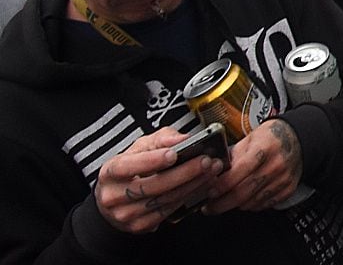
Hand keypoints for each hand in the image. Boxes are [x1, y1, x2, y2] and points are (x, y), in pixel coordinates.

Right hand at [94, 128, 224, 232]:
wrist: (117, 197)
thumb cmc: (132, 166)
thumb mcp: (142, 147)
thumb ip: (162, 138)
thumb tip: (182, 139)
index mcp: (110, 172)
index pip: (127, 166)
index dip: (151, 161)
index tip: (174, 154)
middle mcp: (113, 196)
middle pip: (151, 186)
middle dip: (183, 173)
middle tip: (206, 161)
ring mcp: (125, 214)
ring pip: (163, 200)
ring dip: (191, 186)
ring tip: (211, 172)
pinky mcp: (138, 226)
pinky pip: (167, 213)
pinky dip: (187, 198)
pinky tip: (202, 186)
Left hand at [202, 118, 301, 214]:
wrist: (297, 138)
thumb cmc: (271, 137)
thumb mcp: (250, 138)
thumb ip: (232, 156)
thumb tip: (213, 173)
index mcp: (264, 148)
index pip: (237, 173)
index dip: (220, 186)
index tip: (209, 192)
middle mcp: (275, 165)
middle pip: (242, 193)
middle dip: (221, 203)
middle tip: (210, 206)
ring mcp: (283, 179)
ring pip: (252, 202)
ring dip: (235, 205)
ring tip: (225, 202)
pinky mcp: (288, 189)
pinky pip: (264, 205)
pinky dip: (251, 205)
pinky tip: (244, 199)